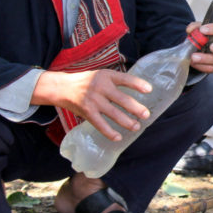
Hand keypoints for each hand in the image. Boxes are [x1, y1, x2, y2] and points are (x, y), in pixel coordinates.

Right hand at [36, 69, 153, 141]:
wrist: (63, 88)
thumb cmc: (87, 82)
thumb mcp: (101, 75)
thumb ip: (116, 82)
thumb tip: (138, 91)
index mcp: (106, 76)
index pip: (125, 79)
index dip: (137, 84)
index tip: (149, 90)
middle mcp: (101, 87)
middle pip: (122, 99)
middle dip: (136, 108)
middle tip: (146, 115)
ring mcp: (93, 100)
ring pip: (113, 113)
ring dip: (126, 122)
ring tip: (136, 127)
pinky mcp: (87, 112)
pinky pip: (100, 124)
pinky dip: (109, 132)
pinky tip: (118, 137)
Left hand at [188, 20, 212, 73]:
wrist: (201, 46)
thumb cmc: (204, 35)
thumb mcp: (199, 28)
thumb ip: (195, 27)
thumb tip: (190, 30)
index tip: (202, 30)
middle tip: (212, 47)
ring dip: (205, 59)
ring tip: (193, 57)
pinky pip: (211, 68)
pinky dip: (201, 66)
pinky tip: (193, 63)